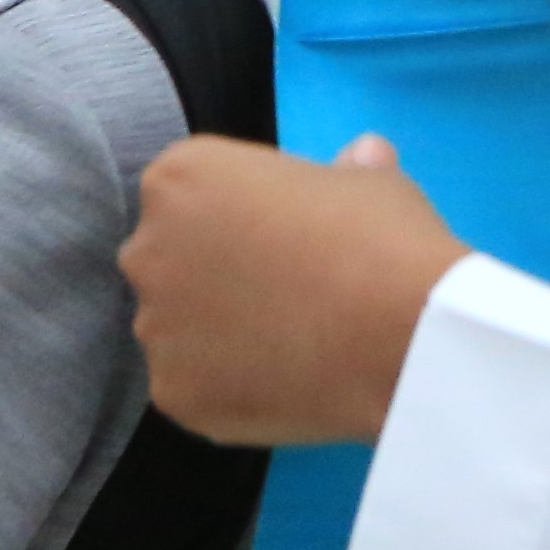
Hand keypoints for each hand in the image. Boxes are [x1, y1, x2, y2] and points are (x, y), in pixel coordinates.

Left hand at [122, 135, 470, 445]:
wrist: (402, 336)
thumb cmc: (382, 238)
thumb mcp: (375, 181)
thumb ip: (346, 168)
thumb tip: (363, 157)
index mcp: (182, 177)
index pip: (193, 190)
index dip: (245, 211)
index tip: (290, 231)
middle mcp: (147, 249)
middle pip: (172, 258)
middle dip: (215, 272)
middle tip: (285, 290)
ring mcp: (153, 328)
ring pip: (180, 328)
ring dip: (220, 332)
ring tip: (292, 344)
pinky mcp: (172, 393)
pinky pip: (196, 384)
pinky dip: (231, 386)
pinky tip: (287, 383)